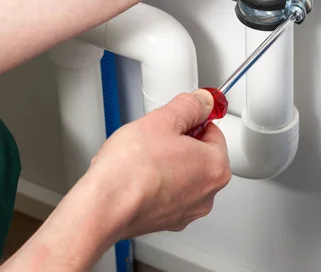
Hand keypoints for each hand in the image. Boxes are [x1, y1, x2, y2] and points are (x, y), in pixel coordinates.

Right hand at [87, 90, 229, 236]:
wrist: (105, 204)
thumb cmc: (132, 168)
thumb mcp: (164, 119)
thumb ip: (190, 105)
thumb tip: (203, 101)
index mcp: (215, 168)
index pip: (214, 131)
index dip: (193, 119)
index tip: (178, 117)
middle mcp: (207, 194)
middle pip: (200, 153)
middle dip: (179, 140)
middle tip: (157, 135)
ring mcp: (186, 211)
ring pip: (182, 173)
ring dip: (166, 160)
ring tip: (143, 155)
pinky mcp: (166, 220)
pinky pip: (167, 191)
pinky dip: (156, 181)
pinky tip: (137, 173)